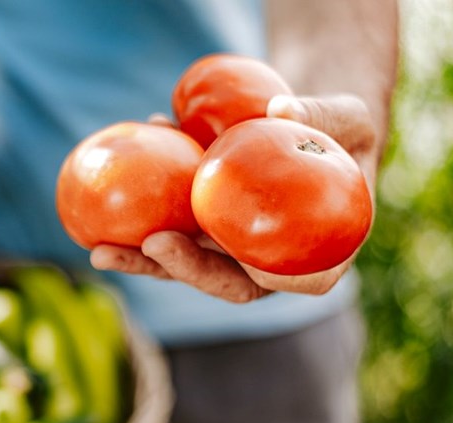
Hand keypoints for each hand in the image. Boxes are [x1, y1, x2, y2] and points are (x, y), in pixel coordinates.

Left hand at [91, 95, 378, 302]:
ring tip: (101, 250)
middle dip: (182, 271)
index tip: (231, 252)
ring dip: (142, 261)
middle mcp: (270, 268)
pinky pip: (168, 232)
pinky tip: (105, 191)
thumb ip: (326, 117)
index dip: (261, 277)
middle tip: (150, 244)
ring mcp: (231, 256)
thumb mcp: (351, 119)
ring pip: (185, 266)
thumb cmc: (343, 130)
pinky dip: (136, 217)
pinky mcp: (202, 237)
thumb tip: (280, 111)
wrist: (310, 130)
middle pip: (226, 281)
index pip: (294, 281)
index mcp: (321, 260)